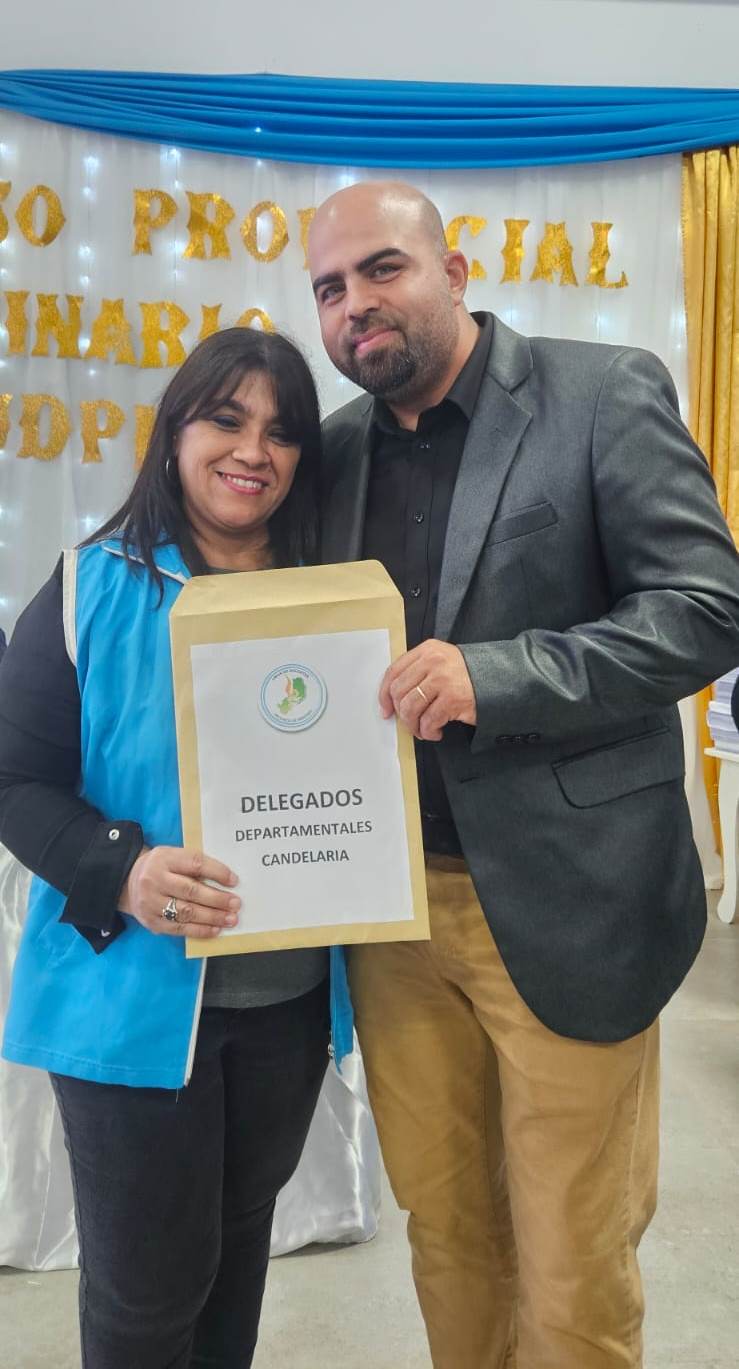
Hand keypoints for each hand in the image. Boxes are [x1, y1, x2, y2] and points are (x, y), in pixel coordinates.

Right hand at [119, 846, 240, 938]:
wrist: (127, 882)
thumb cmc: (161, 868)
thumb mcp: (173, 856)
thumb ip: (193, 865)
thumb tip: (227, 881)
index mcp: (164, 858)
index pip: (194, 863)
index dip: (216, 872)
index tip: (234, 881)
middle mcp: (155, 880)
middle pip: (191, 890)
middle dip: (217, 899)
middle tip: (236, 904)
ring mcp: (151, 903)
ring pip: (186, 912)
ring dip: (212, 917)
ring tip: (231, 919)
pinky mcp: (152, 922)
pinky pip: (179, 929)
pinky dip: (200, 930)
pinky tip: (215, 929)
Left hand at [379, 640, 476, 741]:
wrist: (500, 680)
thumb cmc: (468, 675)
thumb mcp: (442, 661)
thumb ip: (419, 671)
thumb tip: (393, 698)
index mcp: (427, 650)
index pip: (393, 671)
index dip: (384, 694)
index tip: (386, 710)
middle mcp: (432, 662)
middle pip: (399, 692)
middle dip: (402, 714)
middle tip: (411, 723)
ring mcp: (443, 680)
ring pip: (410, 708)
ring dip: (414, 725)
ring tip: (423, 730)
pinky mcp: (453, 699)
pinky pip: (429, 721)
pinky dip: (428, 732)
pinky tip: (436, 732)